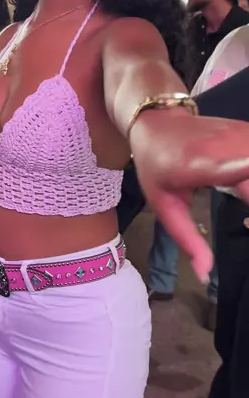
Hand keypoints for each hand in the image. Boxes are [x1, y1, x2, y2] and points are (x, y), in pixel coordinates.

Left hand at [130, 108, 248, 281]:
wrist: (158, 122)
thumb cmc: (156, 167)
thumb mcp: (163, 207)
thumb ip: (187, 240)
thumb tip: (205, 276)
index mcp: (201, 165)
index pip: (238, 175)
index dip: (248, 196)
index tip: (248, 221)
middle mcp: (227, 145)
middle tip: (246, 224)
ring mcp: (242, 134)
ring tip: (246, 217)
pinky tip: (245, 195)